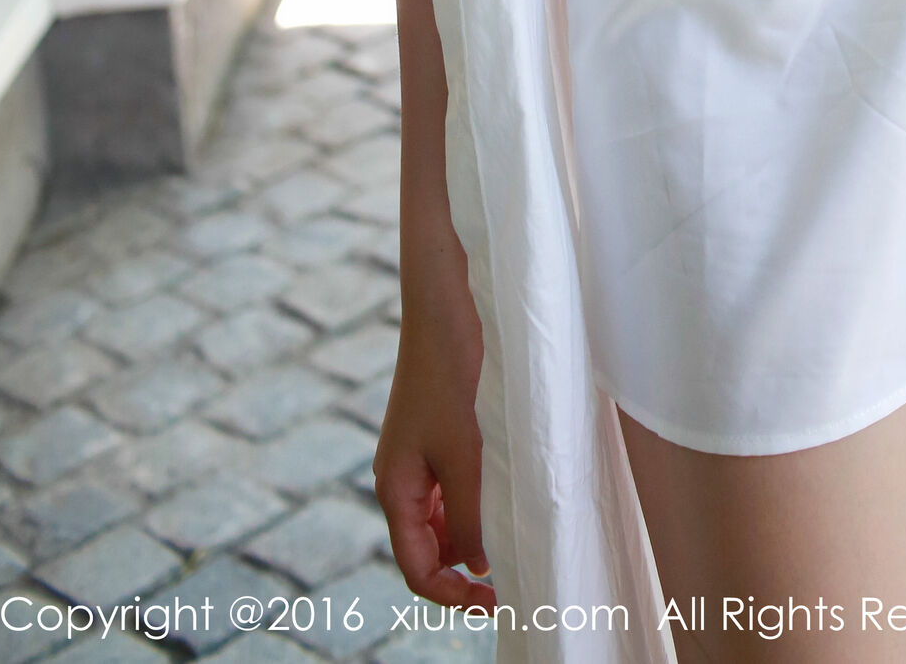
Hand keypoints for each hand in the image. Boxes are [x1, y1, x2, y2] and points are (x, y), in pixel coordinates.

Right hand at [373, 300, 495, 609]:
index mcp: (396, 488)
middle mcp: (401, 477)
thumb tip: (476, 565)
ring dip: (469, 538)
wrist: (446, 303)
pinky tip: (502, 501)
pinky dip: (473, 505)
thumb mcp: (465, 452)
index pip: (417, 567)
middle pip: (426, 549)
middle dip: (462, 571)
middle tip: (509, 580)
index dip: (452, 596)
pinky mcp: (436, 434)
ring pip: (441, 521)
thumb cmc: (451, 373)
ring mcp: (418, 456)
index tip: (495, 601)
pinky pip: (451, 490)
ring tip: (509, 543)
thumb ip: (470, 513)